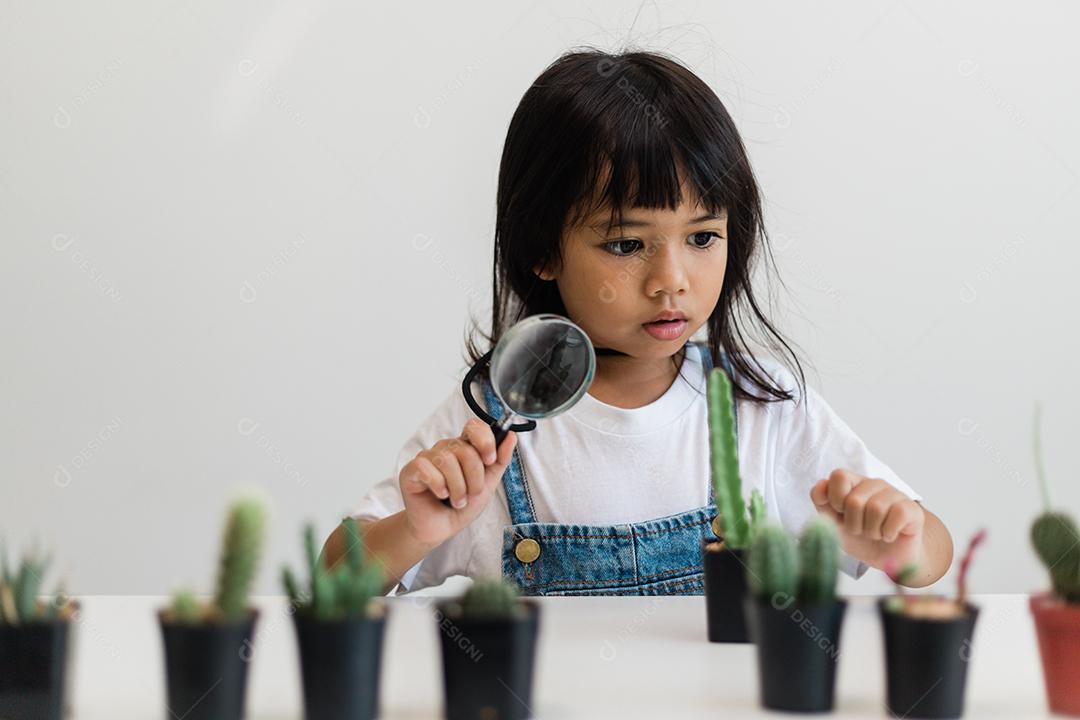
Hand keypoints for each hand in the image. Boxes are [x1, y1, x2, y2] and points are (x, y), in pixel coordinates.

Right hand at [398, 419, 516, 546]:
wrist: (441, 529)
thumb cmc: (462, 506)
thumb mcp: (488, 484)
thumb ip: (500, 460)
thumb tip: (511, 436)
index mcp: (464, 447)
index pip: (474, 427)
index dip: (485, 441)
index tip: (489, 461)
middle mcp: (445, 448)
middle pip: (465, 449)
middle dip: (474, 478)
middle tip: (470, 494)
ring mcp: (427, 457)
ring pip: (447, 461)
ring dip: (458, 488)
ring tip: (457, 501)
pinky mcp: (411, 470)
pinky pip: (427, 469)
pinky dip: (439, 486)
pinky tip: (440, 495)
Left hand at [810, 468, 925, 570]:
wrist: (889, 560)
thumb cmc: (861, 538)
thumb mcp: (834, 523)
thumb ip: (822, 503)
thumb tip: (821, 483)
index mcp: (853, 483)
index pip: (839, 476)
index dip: (836, 499)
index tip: (841, 514)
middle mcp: (874, 484)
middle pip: (854, 500)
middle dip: (854, 524)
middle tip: (861, 530)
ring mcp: (894, 493)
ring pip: (875, 508)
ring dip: (872, 531)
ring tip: (876, 533)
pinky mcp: (912, 508)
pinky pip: (896, 515)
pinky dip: (888, 533)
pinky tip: (890, 535)